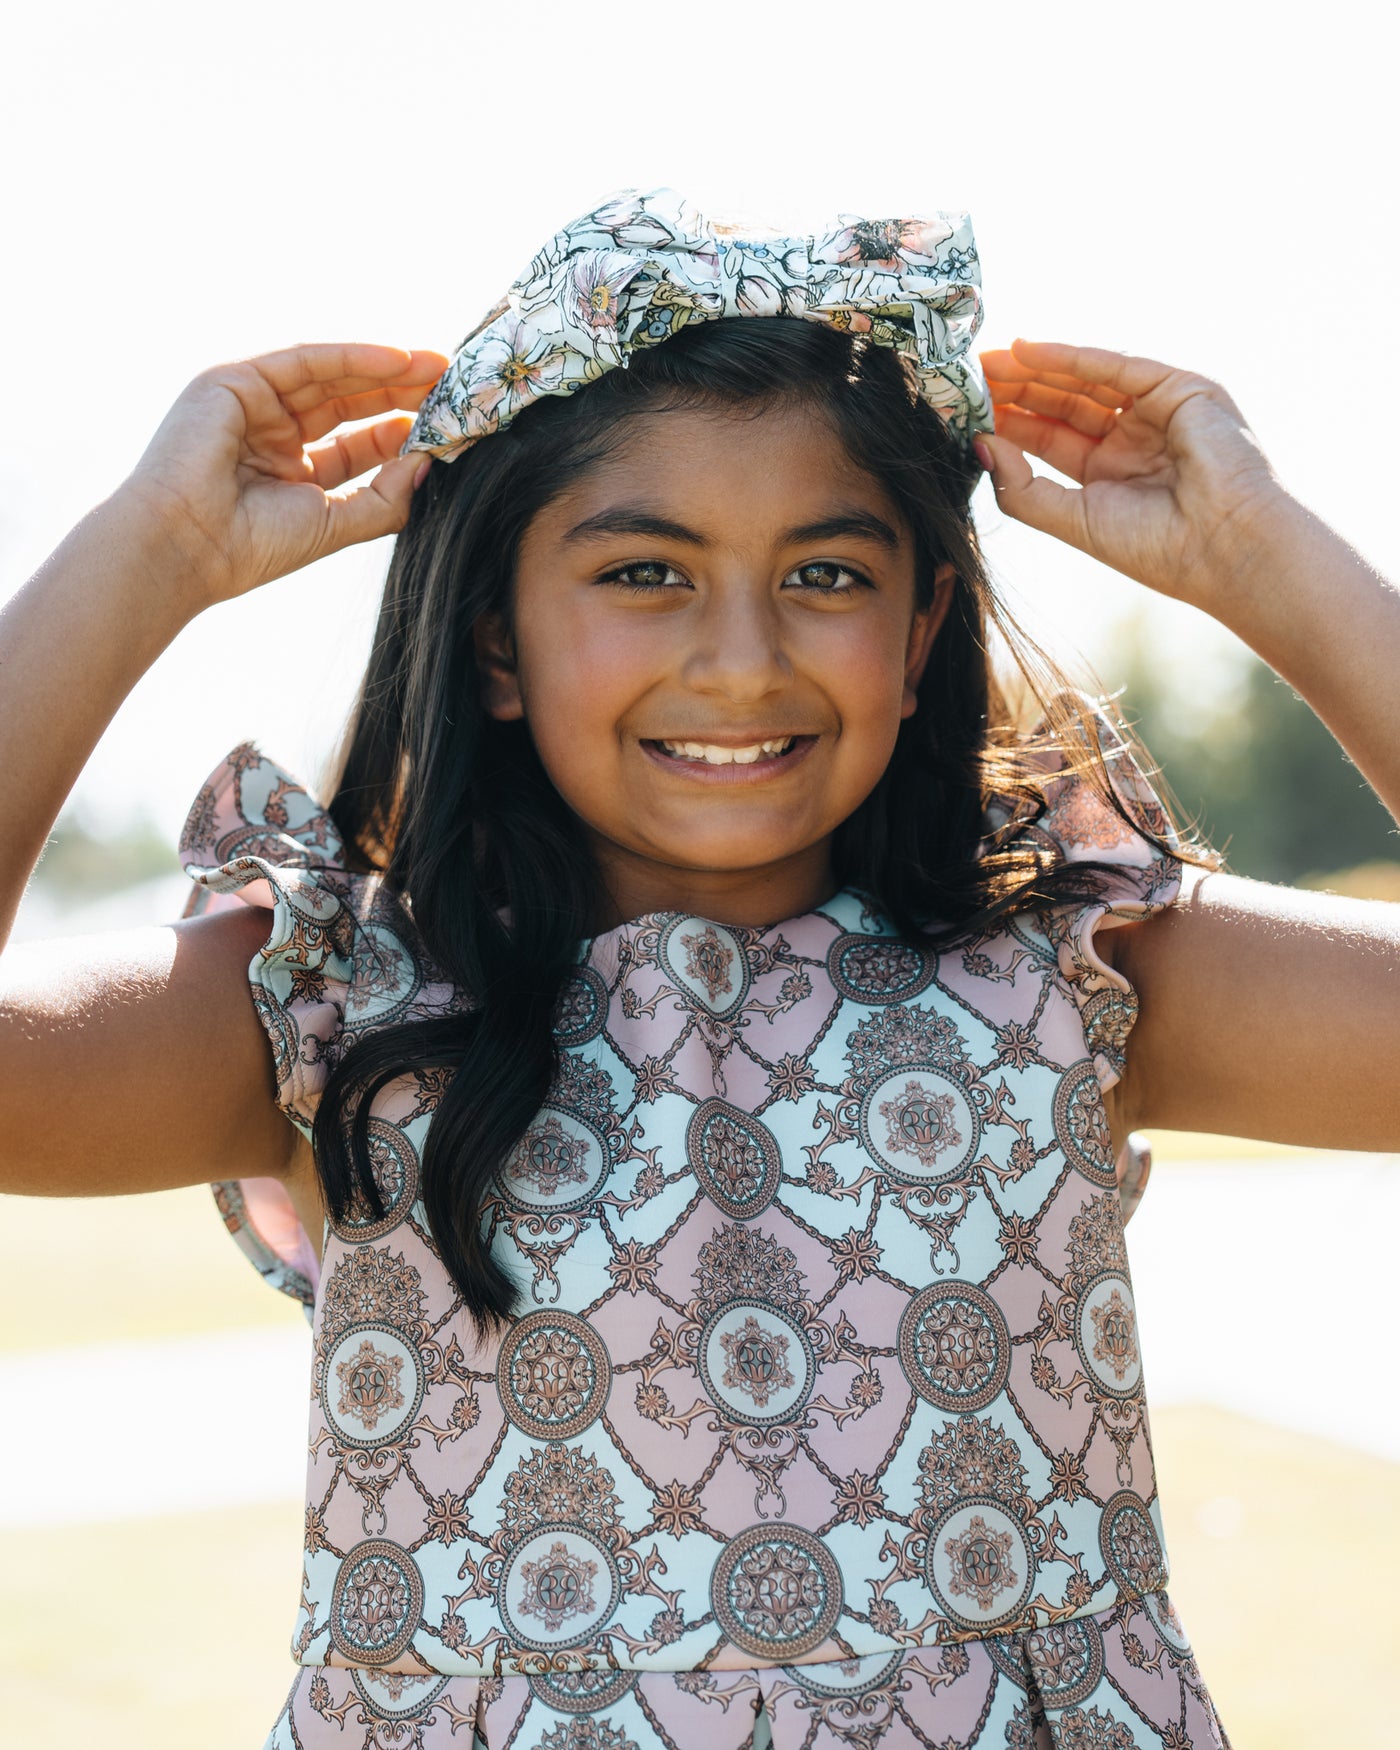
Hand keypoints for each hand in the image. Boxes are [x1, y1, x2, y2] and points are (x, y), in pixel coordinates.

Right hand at [121, 343, 448, 607]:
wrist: (187, 546)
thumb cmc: (253, 546)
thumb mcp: (336, 524)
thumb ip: (386, 498)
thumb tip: (430, 464)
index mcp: (292, 473)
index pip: (359, 443)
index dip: (403, 431)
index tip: (449, 427)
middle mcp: (273, 435)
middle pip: (350, 403)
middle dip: (402, 392)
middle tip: (453, 386)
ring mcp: (254, 405)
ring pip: (333, 377)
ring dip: (388, 369)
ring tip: (439, 369)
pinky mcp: (236, 380)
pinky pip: (307, 360)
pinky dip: (354, 356)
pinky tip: (399, 359)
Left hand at [976, 340, 1286, 607]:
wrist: (1225, 548)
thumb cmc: (1157, 547)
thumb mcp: (1074, 521)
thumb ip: (1023, 490)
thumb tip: (981, 448)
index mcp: (1108, 475)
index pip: (1049, 437)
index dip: (1008, 421)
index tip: (964, 410)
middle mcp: (1131, 439)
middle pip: (1062, 403)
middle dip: (1016, 389)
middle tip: (967, 377)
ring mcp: (1155, 412)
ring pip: (1084, 381)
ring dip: (1035, 369)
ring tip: (986, 361)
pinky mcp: (1179, 389)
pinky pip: (1115, 366)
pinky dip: (1071, 357)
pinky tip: (1026, 351)